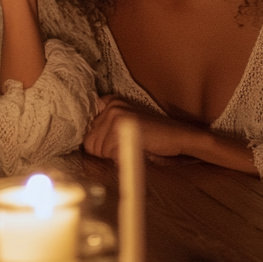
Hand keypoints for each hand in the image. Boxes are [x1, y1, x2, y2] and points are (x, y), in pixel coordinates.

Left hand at [83, 95, 203, 160]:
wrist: (178, 137)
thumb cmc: (153, 136)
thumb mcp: (125, 126)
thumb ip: (105, 130)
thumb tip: (84, 143)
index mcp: (110, 102)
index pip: (85, 128)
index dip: (94, 140)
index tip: (105, 144)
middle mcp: (110, 106)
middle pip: (89, 141)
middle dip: (104, 151)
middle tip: (126, 146)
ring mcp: (115, 115)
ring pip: (98, 149)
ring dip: (113, 156)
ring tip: (132, 147)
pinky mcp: (121, 127)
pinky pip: (109, 154)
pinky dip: (121, 159)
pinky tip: (136, 151)